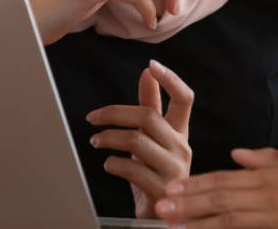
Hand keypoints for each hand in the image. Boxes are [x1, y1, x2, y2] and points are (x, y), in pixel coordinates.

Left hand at [88, 59, 193, 218]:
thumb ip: (151, 107)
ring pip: (137, 140)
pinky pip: (132, 168)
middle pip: (149, 116)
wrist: (160, 216)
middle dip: (114, 112)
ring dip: (108, 138)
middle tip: (92, 117)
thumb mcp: (151, 139)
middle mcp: (181, 147)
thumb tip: (147, 74)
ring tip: (95, 141)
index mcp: (180, 132)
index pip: (185, 99)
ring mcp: (174, 169)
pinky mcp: (161, 189)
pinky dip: (113, 163)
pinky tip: (108, 164)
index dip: (171, 80)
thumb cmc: (153, 173)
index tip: (152, 65)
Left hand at [155, 153, 277, 228]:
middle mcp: (268, 192)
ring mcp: (275, 213)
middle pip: (220, 197)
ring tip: (173, 223)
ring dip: (198, 221)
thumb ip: (268, 157)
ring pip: (229, 217)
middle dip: (187, 202)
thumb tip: (237, 154)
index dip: (195, 183)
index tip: (171, 187)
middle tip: (159, 207)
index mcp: (269, 174)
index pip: (224, 178)